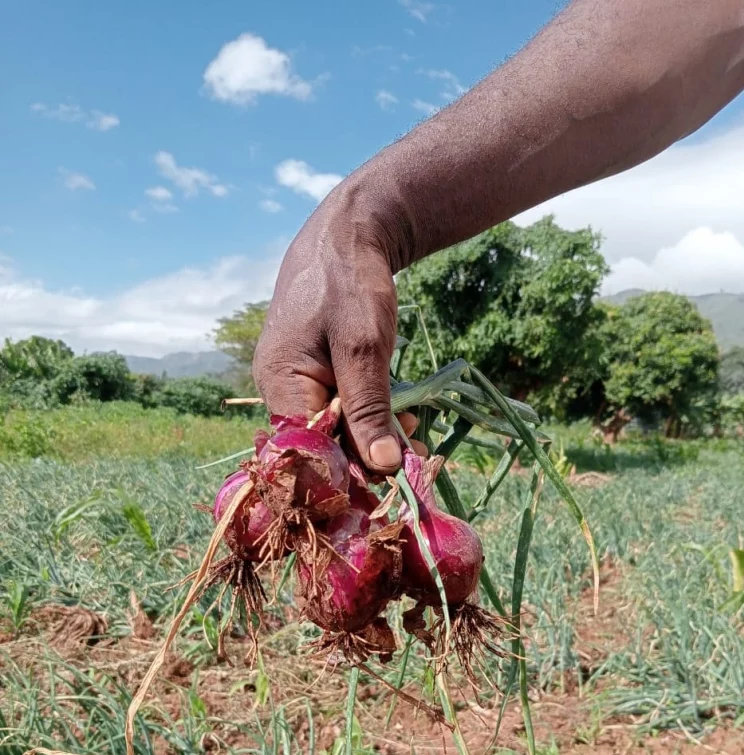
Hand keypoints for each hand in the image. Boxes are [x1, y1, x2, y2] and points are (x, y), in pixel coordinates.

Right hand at [254, 185, 412, 472]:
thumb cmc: (352, 282)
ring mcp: (295, 383)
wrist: (349, 233)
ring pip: (334, 430)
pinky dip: (370, 417)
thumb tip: (382, 466)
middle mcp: (279, 389)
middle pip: (320, 444)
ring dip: (373, 438)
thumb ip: (370, 409)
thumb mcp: (365, 347)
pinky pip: (339, 410)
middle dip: (365, 456)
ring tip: (414, 437)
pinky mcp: (314, 376)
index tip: (390, 481)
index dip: (345, 472)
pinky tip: (401, 420)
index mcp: (280, 383)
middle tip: (414, 459)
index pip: (306, 450)